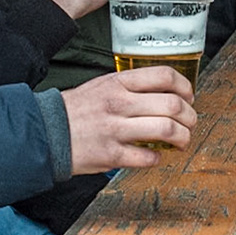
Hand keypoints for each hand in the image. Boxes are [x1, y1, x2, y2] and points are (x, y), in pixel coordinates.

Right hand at [60, 68, 197, 172]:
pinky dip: (157, 158)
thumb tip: (164, 95)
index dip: (185, 87)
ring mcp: (116, 129)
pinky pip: (148, 157)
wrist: (45, 133)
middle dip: (190, 117)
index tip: (189, 97)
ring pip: (167, 130)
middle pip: (173, 105)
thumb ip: (130, 88)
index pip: (164, 76)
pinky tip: (154, 156)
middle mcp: (119, 103)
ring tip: (181, 142)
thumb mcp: (101, 86)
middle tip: (190, 124)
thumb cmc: (76, 111)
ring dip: (183, 138)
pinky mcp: (111, 154)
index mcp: (118, 83)